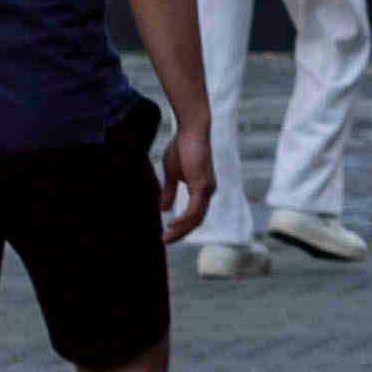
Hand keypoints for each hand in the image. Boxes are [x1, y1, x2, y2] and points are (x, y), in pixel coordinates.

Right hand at [155, 119, 218, 240]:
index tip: (166, 235)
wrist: (190, 130)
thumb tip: (163, 208)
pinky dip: (183, 220)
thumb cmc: (182, 147)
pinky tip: (171, 224)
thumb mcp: (172, 174)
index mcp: (202, 189)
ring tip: (165, 237)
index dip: (181, 226)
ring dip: (180, 230)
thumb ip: (169, 191)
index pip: (194, 215)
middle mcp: (208, 191)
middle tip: (165, 241)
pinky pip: (194, 211)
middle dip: (180, 233)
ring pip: (196, 219)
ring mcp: (207, 189)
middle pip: (196, 221)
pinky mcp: (203, 185)